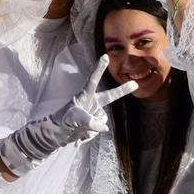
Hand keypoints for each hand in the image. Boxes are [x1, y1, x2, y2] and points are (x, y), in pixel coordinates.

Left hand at [0, 58, 137, 176]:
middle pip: (110, 96)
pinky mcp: (94, 123)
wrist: (58, 134)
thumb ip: (90, 123)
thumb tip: (104, 128)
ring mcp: (94, 113)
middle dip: (122, 90)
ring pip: (102, 120)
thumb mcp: (75, 120)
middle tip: (135, 84)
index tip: (105, 56)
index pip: (93, 80)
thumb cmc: (63, 121)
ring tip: (79, 130)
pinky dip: (90, 135)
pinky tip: (80, 137)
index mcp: (85, 96)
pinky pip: (99, 129)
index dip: (99, 68)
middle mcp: (92, 102)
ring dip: (93, 128)